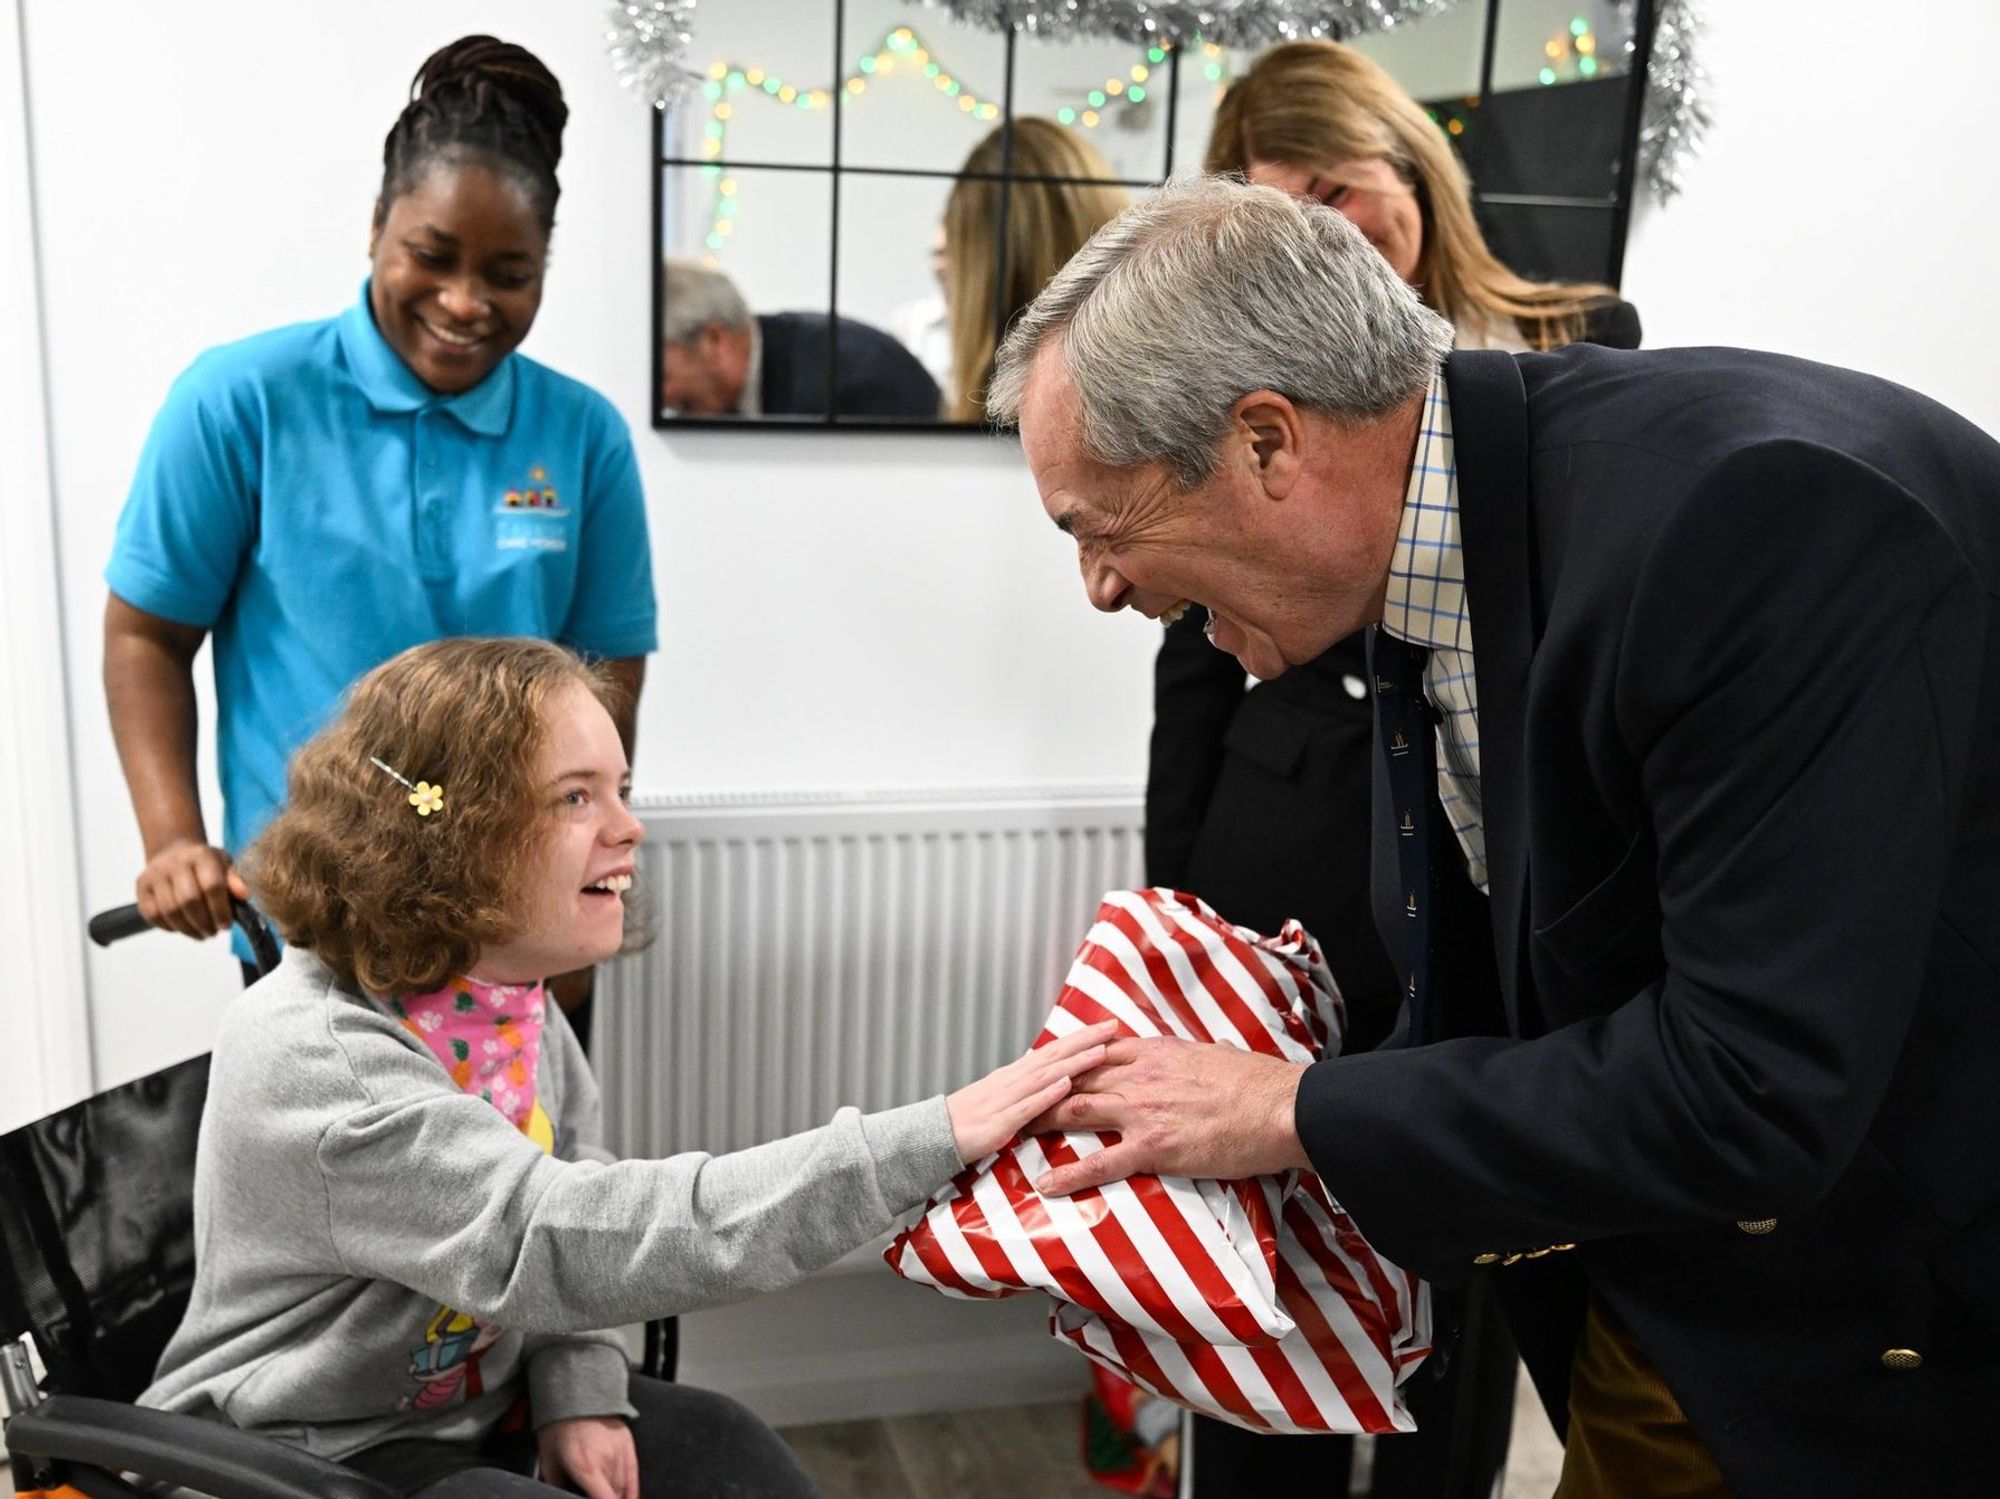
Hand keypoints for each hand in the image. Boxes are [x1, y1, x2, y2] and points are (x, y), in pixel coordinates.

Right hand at [135, 837, 248, 939]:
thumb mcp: (226, 866)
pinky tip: (183, 928)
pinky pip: (153, 915)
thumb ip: (236, 880)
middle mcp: (175, 861)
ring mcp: (154, 873)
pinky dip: (170, 927)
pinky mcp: (141, 886)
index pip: (212, 886)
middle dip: (204, 923)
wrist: (174, 852)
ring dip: (188, 929)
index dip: (220, 911)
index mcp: (201, 855)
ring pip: (170, 911)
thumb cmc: (206, 865)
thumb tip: (244, 894)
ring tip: (202, 933)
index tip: (226, 925)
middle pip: (189, 901)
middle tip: (213, 932)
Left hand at [537, 1415, 638, 1498]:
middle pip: (613, 1495)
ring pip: (623, 1487)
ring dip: (616, 1496)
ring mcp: (620, 1451)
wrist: (575, 1394)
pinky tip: (629, 1498)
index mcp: (585, 1466)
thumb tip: (560, 1495)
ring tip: (607, 1495)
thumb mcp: (548, 1460)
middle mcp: (606, 1460)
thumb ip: (556, 1485)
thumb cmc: (558, 1425)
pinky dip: (632, 1490)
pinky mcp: (627, 1443)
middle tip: (591, 1493)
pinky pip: (634, 1474)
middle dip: (603, 1497)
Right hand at [947, 1020, 1119, 1162]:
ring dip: (1073, 1063)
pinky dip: (1046, 1094)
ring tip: (1099, 1052)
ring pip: (1045, 1076)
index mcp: (1014, 1076)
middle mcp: (1011, 1081)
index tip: (1105, 1028)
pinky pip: (1026, 1107)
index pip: (1053, 1051)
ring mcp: (1004, 1100)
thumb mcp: (1001, 1100)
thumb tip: (1054, 1082)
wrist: (932, 1136)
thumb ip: (1027, 1091)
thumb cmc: (967, 1121)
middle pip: (1054, 1055)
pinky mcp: (998, 1124)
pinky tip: (1065, 1085)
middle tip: (1113, 1026)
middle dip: (1084, 1040)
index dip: (1080, 1038)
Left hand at [1026, 1036, 1310, 1194]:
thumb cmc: (1258, 1082)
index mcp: (1155, 1052)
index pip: (1096, 1053)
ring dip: (1039, 1122)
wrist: (1280, 1107)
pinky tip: (1045, 1185)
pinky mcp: (1152, 1147)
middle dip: (1040, 1090)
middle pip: (1074, 1079)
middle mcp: (1140, 1076)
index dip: (1066, 1062)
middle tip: (1014, 1101)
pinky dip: (1067, 1175)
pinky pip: (1099, 1162)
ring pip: (1074, 1111)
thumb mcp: (1220, 1055)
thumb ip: (1198, 1056)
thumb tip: (1207, 1054)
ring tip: (1012, 1134)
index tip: (1045, 1069)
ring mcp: (1142, 1111)